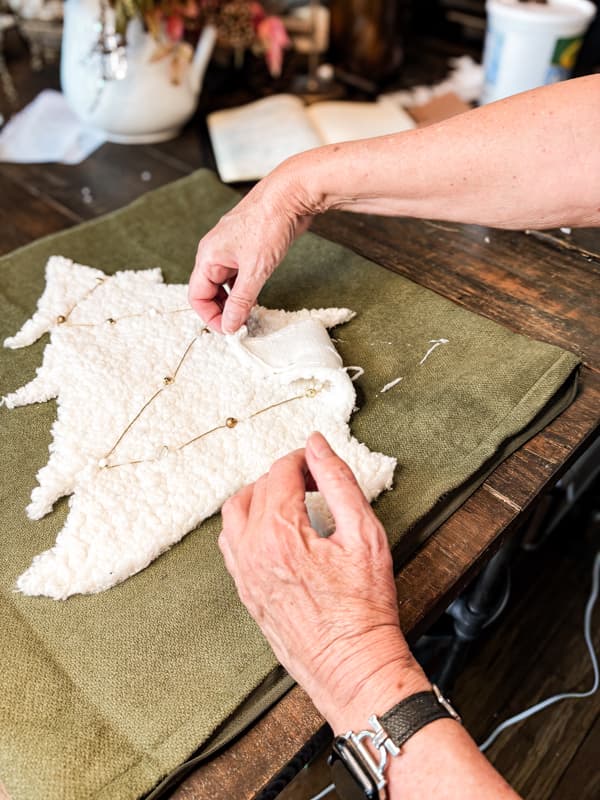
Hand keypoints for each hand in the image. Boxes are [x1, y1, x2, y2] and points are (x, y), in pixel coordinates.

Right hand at [188, 166, 311, 333]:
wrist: (291, 194)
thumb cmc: (269, 225)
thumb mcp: (255, 270)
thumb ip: (240, 301)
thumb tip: (229, 326)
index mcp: (208, 256)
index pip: (197, 296)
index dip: (210, 317)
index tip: (229, 331)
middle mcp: (215, 253)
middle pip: (209, 291)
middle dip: (221, 311)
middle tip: (240, 326)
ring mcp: (230, 249)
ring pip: (224, 283)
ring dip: (233, 301)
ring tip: (249, 315)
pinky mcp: (246, 247)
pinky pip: (238, 275)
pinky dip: (243, 289)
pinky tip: (256, 298)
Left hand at [219, 432, 429, 732]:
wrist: (352, 666)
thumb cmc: (364, 609)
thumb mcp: (365, 535)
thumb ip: (339, 482)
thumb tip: (317, 446)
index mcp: (281, 533)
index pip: (280, 472)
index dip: (303, 460)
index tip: (319, 464)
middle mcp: (252, 550)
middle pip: (257, 487)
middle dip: (285, 475)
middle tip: (313, 482)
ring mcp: (243, 572)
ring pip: (235, 512)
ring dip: (260, 496)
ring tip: (292, 503)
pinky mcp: (244, 590)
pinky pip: (231, 542)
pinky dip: (248, 525)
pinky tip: (274, 531)